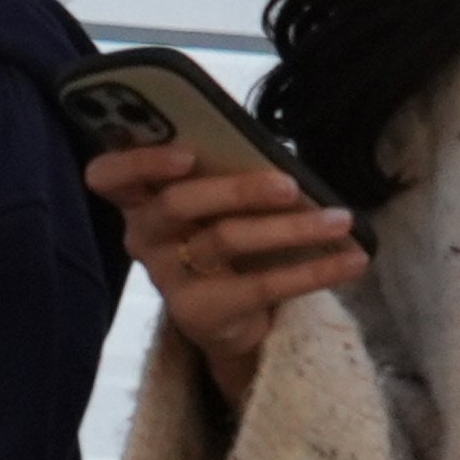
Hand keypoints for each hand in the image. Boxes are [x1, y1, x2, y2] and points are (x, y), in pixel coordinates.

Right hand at [85, 146, 366, 406]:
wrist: (226, 314)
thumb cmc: (219, 229)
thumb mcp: (211, 199)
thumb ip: (219, 169)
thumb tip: (268, 145)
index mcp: (139, 197)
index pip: (108, 175)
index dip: (141, 162)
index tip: (185, 155)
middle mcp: (144, 237)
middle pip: (178, 204)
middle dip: (237, 190)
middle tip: (289, 184)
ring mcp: (169, 279)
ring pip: (226, 241)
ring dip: (291, 228)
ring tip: (341, 219)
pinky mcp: (202, 313)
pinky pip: (262, 287)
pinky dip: (314, 270)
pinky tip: (351, 259)